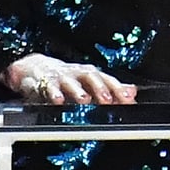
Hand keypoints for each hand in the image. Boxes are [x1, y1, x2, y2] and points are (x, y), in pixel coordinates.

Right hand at [2, 53, 136, 104]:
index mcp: (90, 75)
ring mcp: (60, 76)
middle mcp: (77, 73)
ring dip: (77, 90)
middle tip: (108, 100)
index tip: (128, 100)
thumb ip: (110, 89)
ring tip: (84, 100)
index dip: (119, 90)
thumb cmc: (68, 78)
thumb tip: (133, 92)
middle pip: (91, 77)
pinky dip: (53, 93)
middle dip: (100, 88)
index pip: (108, 80)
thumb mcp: (89, 83)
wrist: (36, 68)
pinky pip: (48, 86)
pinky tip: (58, 100)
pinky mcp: (43, 81)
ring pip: (70, 81)